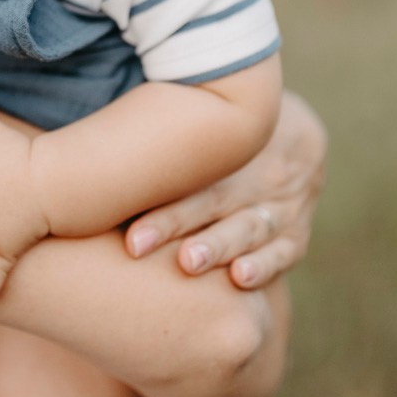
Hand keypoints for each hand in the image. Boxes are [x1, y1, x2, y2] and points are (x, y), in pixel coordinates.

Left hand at [126, 90, 326, 287]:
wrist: (298, 135)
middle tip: (137, 244)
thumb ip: (160, 130)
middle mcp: (252, 176)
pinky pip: (282, 250)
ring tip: (189, 262)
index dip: (157, 197)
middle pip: (210, 198)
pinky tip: (241, 278)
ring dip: (217, 246)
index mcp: (225, 146)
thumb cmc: (224, 134)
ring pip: (246, 225)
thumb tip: (98, 133)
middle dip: (174, 223)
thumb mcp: (204, 118)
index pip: (188, 171)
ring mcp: (278, 206)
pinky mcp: (295, 234)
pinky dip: (263, 265)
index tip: (124, 224)